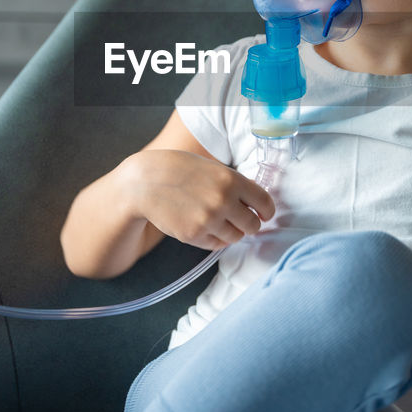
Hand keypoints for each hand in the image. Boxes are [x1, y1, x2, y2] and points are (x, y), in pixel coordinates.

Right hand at [119, 149, 274, 250]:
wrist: (145, 182)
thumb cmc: (178, 169)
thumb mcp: (211, 167)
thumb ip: (234, 182)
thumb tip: (255, 199)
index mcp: (232, 180)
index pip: (265, 203)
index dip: (266, 211)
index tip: (263, 213)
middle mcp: (224, 202)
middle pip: (253, 225)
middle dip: (250, 224)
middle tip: (241, 220)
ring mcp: (209, 221)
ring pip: (236, 237)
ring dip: (232, 232)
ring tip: (219, 221)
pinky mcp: (194, 236)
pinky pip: (217, 244)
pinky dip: (216, 238)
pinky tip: (207, 226)